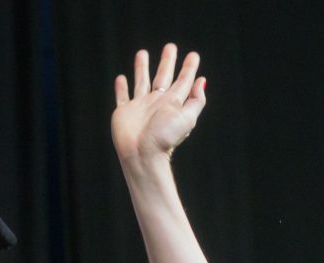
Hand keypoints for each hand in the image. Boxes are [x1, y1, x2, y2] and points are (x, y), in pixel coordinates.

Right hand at [112, 44, 206, 171]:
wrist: (142, 154)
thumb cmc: (165, 138)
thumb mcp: (187, 118)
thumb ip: (196, 100)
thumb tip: (202, 81)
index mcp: (173, 103)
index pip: (183, 81)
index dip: (189, 68)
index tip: (194, 55)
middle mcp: (157, 103)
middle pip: (163, 77)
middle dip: (167, 62)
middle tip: (170, 47)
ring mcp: (140, 107)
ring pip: (142, 81)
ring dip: (142, 68)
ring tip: (142, 53)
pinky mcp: (124, 112)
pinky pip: (122, 96)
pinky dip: (121, 87)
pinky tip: (121, 78)